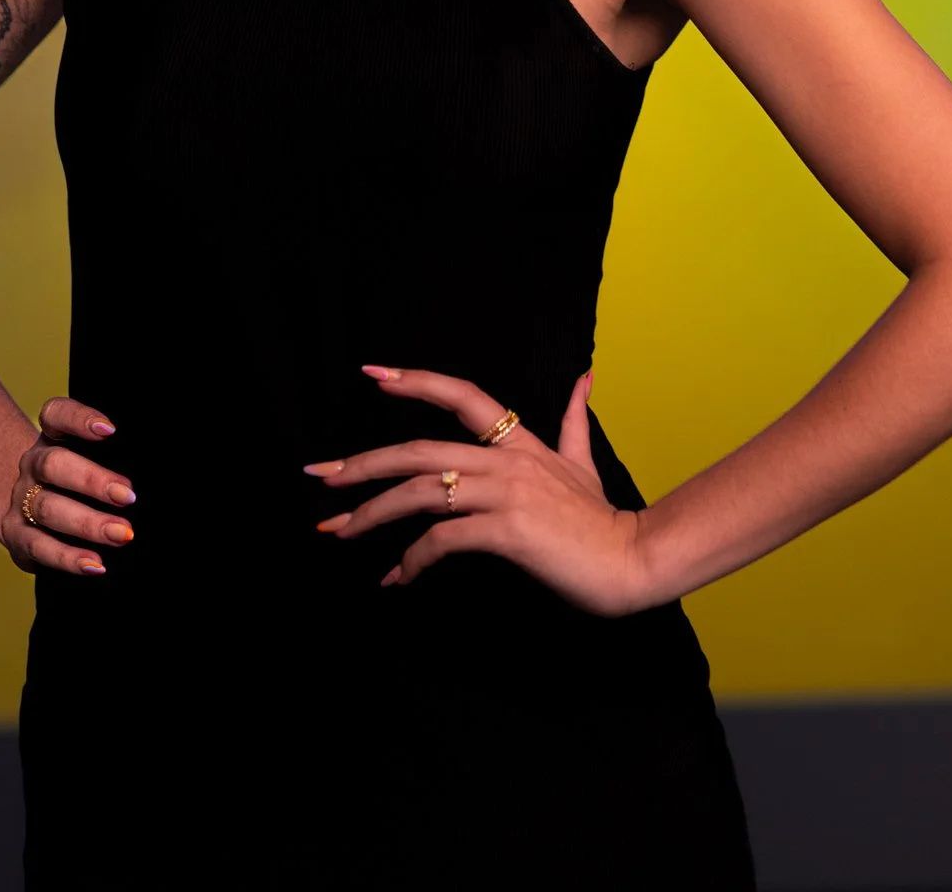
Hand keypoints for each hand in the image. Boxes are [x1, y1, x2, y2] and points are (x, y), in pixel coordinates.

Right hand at [0, 397, 136, 576]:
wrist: (26, 507)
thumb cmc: (77, 479)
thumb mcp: (90, 458)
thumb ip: (117, 458)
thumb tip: (158, 476)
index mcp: (52, 437)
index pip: (57, 415)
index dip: (79, 419)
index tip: (111, 430)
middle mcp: (33, 465)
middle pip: (54, 464)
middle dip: (93, 481)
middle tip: (129, 496)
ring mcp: (22, 500)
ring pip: (48, 508)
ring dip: (88, 523)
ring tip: (122, 535)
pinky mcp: (17, 536)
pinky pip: (39, 547)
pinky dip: (68, 557)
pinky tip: (96, 564)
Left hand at [305, 366, 652, 617]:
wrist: (630, 559)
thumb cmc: (600, 519)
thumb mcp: (584, 460)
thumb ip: (574, 418)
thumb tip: (584, 375)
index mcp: (519, 441)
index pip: (461, 395)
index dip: (416, 381)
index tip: (372, 374)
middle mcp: (506, 459)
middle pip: (420, 450)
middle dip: (364, 463)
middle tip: (320, 475)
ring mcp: (505, 493)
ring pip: (421, 494)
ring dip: (372, 515)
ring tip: (339, 531)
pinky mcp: (506, 530)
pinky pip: (442, 541)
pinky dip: (413, 560)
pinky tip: (397, 577)